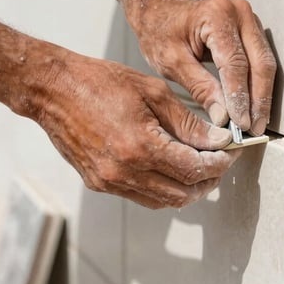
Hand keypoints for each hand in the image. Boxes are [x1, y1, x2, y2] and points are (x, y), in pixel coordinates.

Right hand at [34, 52, 240, 208]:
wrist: (53, 89)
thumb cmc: (99, 82)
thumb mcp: (152, 92)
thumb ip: (187, 121)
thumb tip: (218, 140)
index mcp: (141, 146)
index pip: (195, 169)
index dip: (219, 163)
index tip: (230, 152)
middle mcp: (124, 171)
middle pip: (182, 194)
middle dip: (208, 180)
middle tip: (219, 160)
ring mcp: (109, 181)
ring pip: (162, 201)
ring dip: (186, 188)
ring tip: (197, 165)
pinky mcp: (98, 183)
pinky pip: (140, 195)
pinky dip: (161, 187)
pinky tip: (168, 166)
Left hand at [122, 0, 276, 134]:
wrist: (160, 10)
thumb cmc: (160, 32)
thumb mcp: (172, 63)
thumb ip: (200, 88)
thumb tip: (224, 118)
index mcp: (217, 15)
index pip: (235, 63)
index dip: (240, 97)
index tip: (240, 124)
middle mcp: (239, 12)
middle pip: (259, 63)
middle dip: (258, 100)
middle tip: (253, 129)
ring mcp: (249, 18)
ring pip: (265, 63)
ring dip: (262, 95)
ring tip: (255, 124)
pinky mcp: (251, 28)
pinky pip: (261, 60)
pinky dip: (259, 85)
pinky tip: (254, 107)